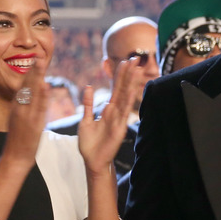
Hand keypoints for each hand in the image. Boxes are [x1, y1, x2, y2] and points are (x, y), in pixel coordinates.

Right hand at [1, 58, 48, 165]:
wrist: (15, 156)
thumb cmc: (18, 139)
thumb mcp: (19, 119)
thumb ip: (24, 107)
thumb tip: (31, 95)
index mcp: (16, 107)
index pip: (23, 86)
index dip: (30, 73)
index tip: (35, 59)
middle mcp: (19, 108)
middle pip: (26, 86)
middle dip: (33, 70)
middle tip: (39, 55)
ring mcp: (26, 115)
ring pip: (32, 93)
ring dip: (37, 77)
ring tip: (42, 63)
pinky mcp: (33, 124)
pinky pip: (39, 108)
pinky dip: (42, 96)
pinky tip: (46, 85)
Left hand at [78, 57, 139, 174]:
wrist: (92, 161)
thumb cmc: (89, 144)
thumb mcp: (84, 121)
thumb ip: (87, 104)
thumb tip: (89, 87)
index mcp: (107, 110)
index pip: (115, 88)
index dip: (119, 75)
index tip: (124, 61)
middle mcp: (115, 112)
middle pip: (123, 89)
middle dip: (128, 74)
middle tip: (135, 58)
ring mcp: (118, 120)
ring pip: (125, 98)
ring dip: (130, 84)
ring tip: (135, 70)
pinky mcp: (119, 129)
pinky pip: (123, 113)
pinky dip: (126, 102)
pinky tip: (130, 92)